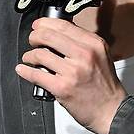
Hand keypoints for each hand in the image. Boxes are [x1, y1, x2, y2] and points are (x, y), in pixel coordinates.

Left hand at [15, 17, 127, 133]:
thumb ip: (83, 43)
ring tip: (29, 58)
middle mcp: (84, 55)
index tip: (38, 26)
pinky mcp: (62, 87)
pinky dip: (25, 71)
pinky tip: (23, 69)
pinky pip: (36, 75)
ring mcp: (72, 71)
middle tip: (32, 41)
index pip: (63, 25)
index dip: (45, 23)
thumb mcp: (101, 55)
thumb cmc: (105, 86)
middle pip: (48, 36)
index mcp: (93, 44)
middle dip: (34, 37)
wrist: (111, 110)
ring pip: (40, 54)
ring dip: (29, 55)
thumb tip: (59, 32)